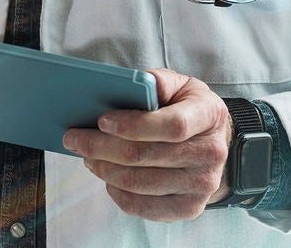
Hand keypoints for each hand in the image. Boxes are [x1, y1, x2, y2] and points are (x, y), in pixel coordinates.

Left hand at [62, 67, 231, 220]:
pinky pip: (142, 207)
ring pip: (139, 183)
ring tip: (87, 155)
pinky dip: (117, 192)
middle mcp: (210, 153)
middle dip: (102, 147)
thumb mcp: (181, 85)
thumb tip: (130, 85)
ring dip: (104, 169)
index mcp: (209, 115)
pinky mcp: (188, 208)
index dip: (133, 125)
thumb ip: (158, 81)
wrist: (215, 145)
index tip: (102, 120)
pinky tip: (107, 176)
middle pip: (146, 156)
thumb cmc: (189, 109)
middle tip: (75, 139)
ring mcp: (201, 186)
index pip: (173, 125)